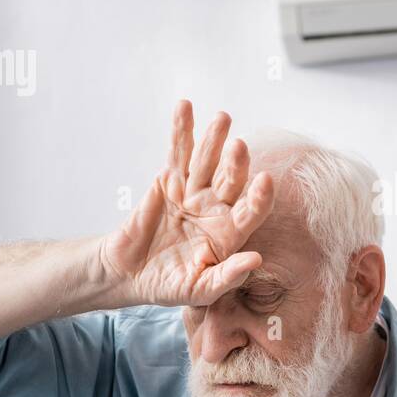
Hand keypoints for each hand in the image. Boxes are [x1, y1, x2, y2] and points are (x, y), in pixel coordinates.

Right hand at [100, 101, 274, 306]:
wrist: (130, 273)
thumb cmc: (168, 285)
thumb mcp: (198, 290)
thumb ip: (227, 276)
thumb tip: (256, 260)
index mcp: (231, 233)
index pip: (252, 211)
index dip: (260, 197)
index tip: (266, 181)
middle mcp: (218, 208)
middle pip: (231, 181)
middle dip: (236, 164)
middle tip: (239, 147)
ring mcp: (194, 191)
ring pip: (207, 161)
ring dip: (214, 139)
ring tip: (222, 118)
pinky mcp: (170, 180)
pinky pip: (178, 152)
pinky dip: (182, 129)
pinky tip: (185, 106)